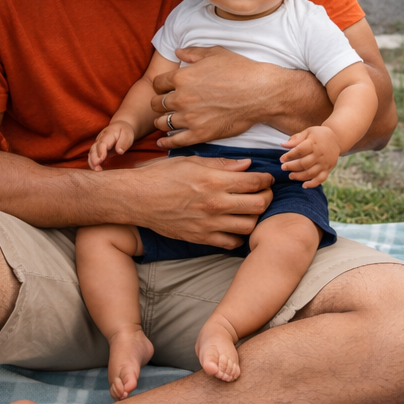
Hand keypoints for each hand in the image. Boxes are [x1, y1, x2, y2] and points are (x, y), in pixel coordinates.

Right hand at [87, 122, 134, 170]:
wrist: (120, 127)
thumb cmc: (124, 131)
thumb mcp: (127, 135)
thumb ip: (124, 143)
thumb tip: (119, 151)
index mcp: (108, 134)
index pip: (102, 143)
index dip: (101, 151)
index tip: (101, 159)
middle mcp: (100, 139)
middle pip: (94, 148)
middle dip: (94, 159)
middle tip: (97, 168)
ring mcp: (98, 144)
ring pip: (91, 153)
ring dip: (92, 162)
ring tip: (96, 170)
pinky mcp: (98, 149)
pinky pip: (93, 156)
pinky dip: (93, 162)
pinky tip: (96, 169)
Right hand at [124, 155, 270, 247]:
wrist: (137, 199)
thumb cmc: (162, 175)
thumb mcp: (192, 161)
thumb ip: (222, 164)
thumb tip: (247, 165)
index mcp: (214, 180)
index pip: (255, 182)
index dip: (267, 179)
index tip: (266, 178)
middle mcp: (215, 204)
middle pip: (259, 205)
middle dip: (267, 197)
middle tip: (263, 193)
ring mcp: (209, 224)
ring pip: (249, 226)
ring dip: (255, 217)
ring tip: (250, 209)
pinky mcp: (201, 238)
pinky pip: (231, 242)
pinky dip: (238, 236)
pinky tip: (234, 225)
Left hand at [151, 45, 320, 148]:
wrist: (260, 93)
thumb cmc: (241, 70)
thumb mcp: (216, 54)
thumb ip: (193, 53)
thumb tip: (177, 52)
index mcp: (182, 77)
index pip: (157, 83)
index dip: (160, 86)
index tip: (166, 89)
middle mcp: (182, 98)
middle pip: (156, 103)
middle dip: (160, 103)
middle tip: (166, 105)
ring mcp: (190, 118)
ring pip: (162, 123)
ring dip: (163, 121)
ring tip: (167, 121)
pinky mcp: (200, 134)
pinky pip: (175, 141)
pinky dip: (167, 142)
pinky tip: (163, 142)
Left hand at [280, 126, 339, 186]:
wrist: (337, 139)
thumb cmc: (318, 135)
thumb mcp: (308, 132)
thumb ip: (296, 138)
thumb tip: (282, 145)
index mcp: (314, 143)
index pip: (299, 151)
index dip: (289, 156)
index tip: (281, 159)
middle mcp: (320, 154)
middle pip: (304, 163)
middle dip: (292, 167)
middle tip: (283, 168)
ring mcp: (324, 163)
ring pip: (311, 173)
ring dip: (299, 176)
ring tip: (291, 176)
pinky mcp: (328, 169)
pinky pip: (321, 179)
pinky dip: (312, 184)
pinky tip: (304, 185)